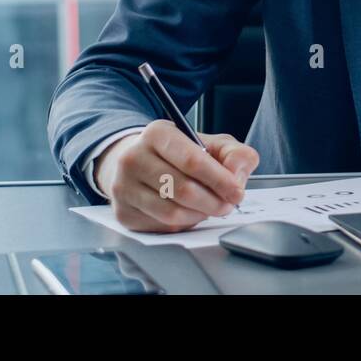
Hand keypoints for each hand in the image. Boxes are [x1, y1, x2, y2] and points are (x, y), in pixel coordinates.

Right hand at [94, 120, 259, 232]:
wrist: (139, 163)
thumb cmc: (180, 154)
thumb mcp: (211, 144)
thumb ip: (234, 154)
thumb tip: (237, 176)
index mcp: (157, 133)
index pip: (192, 161)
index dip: (220, 180)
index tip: (237, 192)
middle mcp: (133, 158)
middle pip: (183, 190)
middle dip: (214, 201)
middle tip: (228, 204)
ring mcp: (124, 187)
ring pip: (173, 212)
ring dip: (200, 215)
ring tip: (209, 207)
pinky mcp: (123, 213)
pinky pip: (162, 226)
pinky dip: (184, 223)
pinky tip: (189, 212)